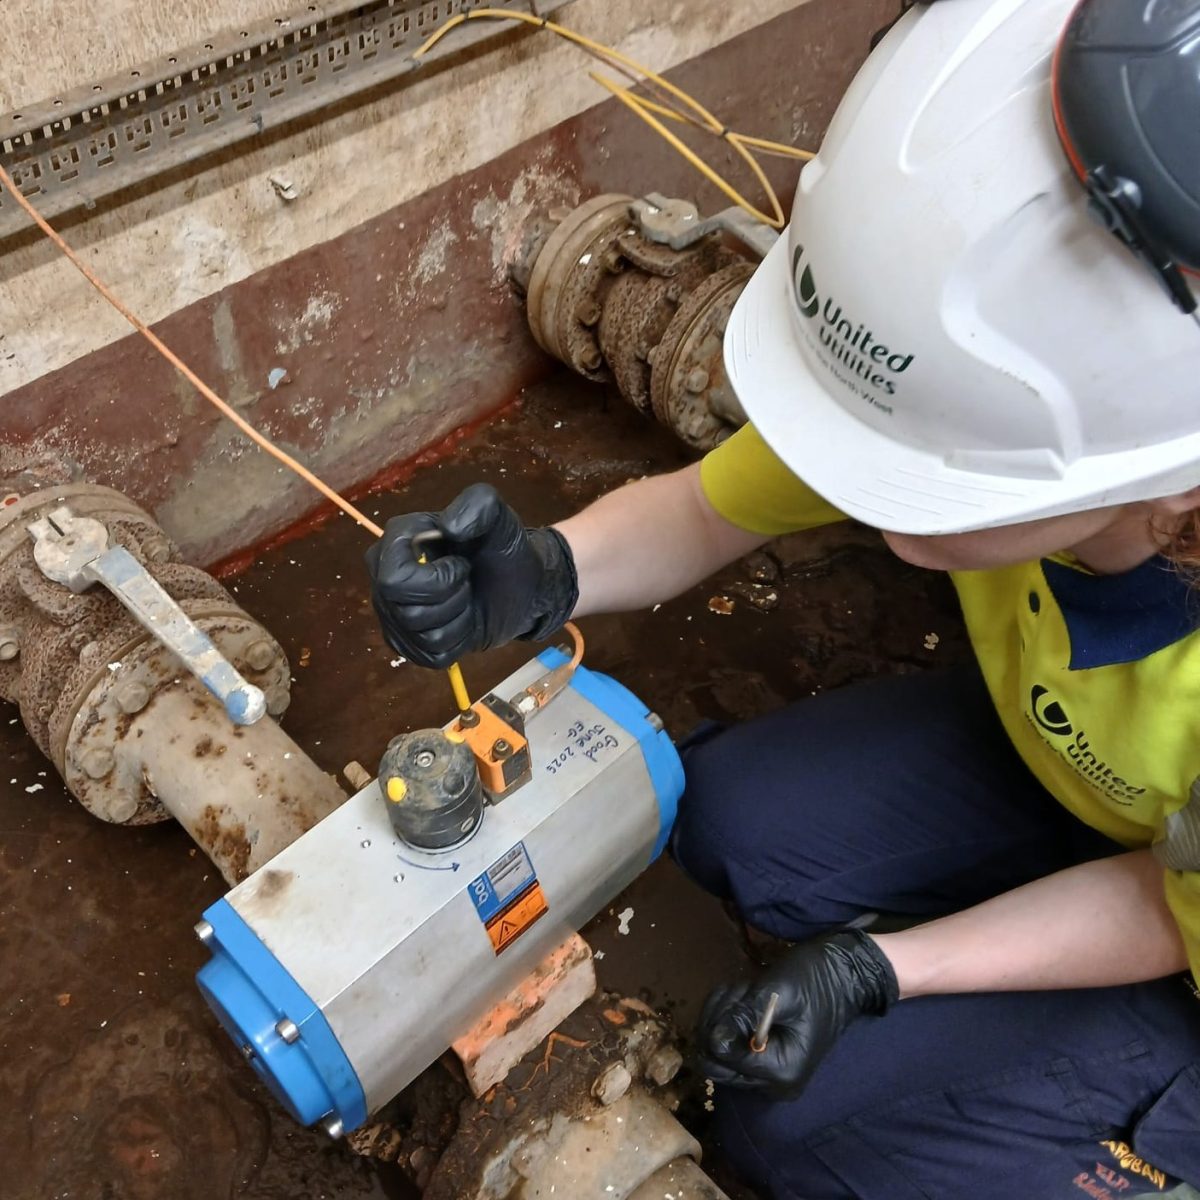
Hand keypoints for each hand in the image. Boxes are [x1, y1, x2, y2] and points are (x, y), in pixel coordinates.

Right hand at [365, 483, 577, 668]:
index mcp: (396, 541)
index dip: (436, 580)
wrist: (520, 585)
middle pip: (407, 612)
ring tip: (468, 600)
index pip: (394, 579)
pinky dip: (458, 643)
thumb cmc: (502, 549)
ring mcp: (393, 614)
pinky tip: (465, 622)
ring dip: (458, 621)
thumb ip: (478, 505)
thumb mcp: (499, 517)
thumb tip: (448, 528)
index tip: (462, 565)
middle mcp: (384, 577)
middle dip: (451, 601)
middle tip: (467, 584)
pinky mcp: (409, 644)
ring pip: (422, 637)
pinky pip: (430, 657)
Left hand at [696, 930, 898, 1098]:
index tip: (741, 995)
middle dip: (719, 1020)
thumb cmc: (814, 980)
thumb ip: (744, 1018)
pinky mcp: (761, 1062)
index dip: (720, 1023)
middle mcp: (771, 1084)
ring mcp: (765, 1076)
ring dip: (724, 1013)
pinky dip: (729, 1017)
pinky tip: (748, 999)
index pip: (720, 1058)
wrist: (843, 976)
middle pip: (713, 1059)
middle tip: (743, 992)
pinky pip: (727, 1044)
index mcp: (780, 1072)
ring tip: (751, 992)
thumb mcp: (776, 993)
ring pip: (715, 1049)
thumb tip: (711, 1040)